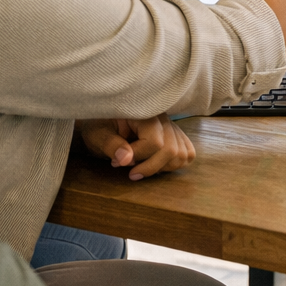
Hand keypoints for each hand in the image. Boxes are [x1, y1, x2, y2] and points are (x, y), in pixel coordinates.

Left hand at [77, 115, 195, 180]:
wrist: (104, 119)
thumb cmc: (99, 125)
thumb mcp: (98, 133)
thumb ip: (111, 145)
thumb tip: (126, 160)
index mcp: (145, 113)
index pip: (155, 142)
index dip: (138, 157)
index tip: (117, 163)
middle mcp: (163, 118)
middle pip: (172, 149)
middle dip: (151, 167)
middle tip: (131, 173)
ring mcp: (172, 126)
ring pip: (182, 153)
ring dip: (163, 167)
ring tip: (142, 167)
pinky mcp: (175, 135)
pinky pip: (187, 153)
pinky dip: (175, 164)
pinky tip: (156, 165)